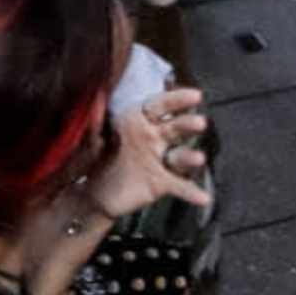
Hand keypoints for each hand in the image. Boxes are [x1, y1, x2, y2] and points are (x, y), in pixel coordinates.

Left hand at [84, 86, 212, 219]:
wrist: (95, 193)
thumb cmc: (97, 157)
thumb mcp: (92, 139)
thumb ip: (96, 122)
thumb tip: (95, 99)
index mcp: (139, 120)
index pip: (160, 106)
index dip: (177, 100)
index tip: (195, 96)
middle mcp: (155, 137)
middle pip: (175, 128)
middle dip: (188, 124)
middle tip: (200, 123)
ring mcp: (161, 160)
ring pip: (180, 156)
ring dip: (190, 157)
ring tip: (198, 159)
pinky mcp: (162, 183)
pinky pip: (179, 186)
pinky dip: (192, 192)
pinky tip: (204, 198)